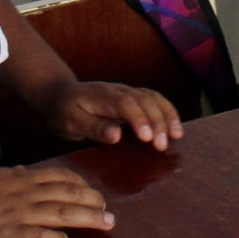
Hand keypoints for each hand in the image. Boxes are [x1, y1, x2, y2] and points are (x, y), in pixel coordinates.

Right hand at [0, 165, 112, 237]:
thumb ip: (8, 175)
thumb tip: (20, 171)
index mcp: (20, 178)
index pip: (59, 177)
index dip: (80, 185)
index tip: (95, 193)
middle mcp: (23, 194)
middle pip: (66, 195)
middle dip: (92, 203)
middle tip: (111, 214)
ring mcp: (15, 214)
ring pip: (58, 213)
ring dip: (85, 219)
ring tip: (104, 225)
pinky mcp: (2, 236)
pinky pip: (31, 236)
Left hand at [41, 80, 183, 151]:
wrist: (62, 96)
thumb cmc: (66, 113)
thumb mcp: (72, 123)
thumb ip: (94, 128)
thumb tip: (116, 136)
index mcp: (102, 96)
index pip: (126, 104)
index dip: (139, 119)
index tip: (147, 138)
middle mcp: (119, 90)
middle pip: (144, 101)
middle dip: (157, 122)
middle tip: (162, 147)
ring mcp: (128, 91)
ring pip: (153, 98)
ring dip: (167, 115)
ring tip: (177, 136)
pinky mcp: (134, 97)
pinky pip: (155, 100)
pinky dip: (168, 112)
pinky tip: (175, 128)